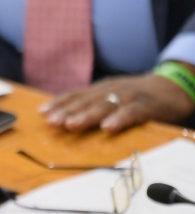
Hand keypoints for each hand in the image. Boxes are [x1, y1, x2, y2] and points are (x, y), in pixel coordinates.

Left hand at [40, 73, 194, 132]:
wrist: (173, 86)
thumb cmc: (136, 96)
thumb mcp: (110, 96)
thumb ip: (89, 104)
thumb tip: (60, 116)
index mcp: (101, 89)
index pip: (75, 95)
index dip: (58, 103)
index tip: (41, 113)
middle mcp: (112, 90)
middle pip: (86, 101)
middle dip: (67, 111)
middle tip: (52, 122)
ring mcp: (129, 96)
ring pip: (105, 105)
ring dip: (86, 115)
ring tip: (71, 125)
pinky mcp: (146, 105)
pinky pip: (131, 112)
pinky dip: (119, 119)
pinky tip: (108, 128)